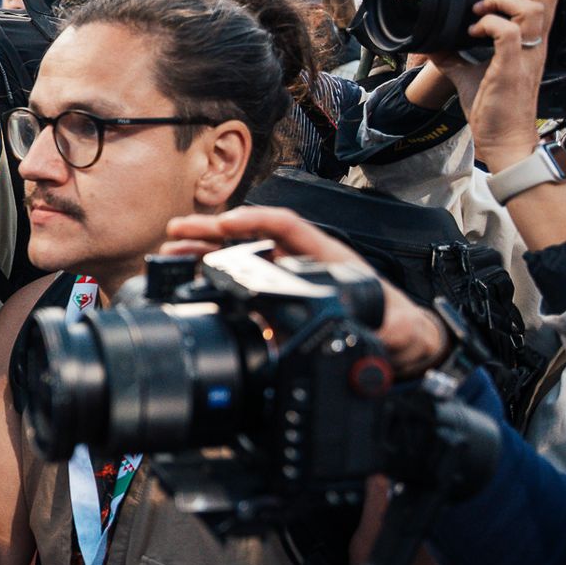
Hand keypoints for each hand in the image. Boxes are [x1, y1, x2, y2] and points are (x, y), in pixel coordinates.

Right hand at [162, 207, 450, 377]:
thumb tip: (376, 329)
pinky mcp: (273, 300)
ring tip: (168, 252)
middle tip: (176, 231)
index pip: (288, 227)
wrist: (397, 342)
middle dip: (212, 230)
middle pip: (250, 236)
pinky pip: (237, 282)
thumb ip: (386, 326)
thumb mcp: (396, 327)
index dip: (255, 221)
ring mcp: (283, 278)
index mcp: (327, 256)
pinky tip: (185, 279)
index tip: (227, 224)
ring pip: (237, 256)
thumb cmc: (395, 324)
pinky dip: (209, 277)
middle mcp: (299, 261)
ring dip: (202, 251)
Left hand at [426, 0, 556, 171]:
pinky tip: (473, 31)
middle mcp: (536, 45)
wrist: (503, 138)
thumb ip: (452, 52)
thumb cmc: (493, 106)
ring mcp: (527, 55)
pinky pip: (510, 32)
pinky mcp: (512, 68)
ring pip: (533, 7)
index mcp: (532, 42)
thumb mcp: (469, 71)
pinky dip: (489, 24)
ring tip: (480, 7)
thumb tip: (429, 39)